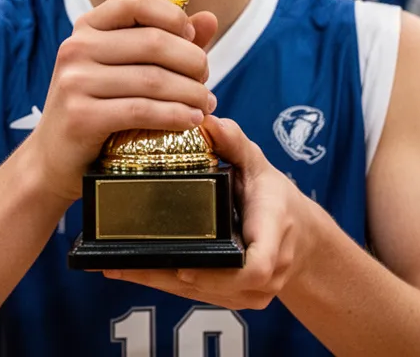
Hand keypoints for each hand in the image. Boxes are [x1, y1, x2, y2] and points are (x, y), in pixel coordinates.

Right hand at [25, 0, 218, 200]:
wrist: (53, 159)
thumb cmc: (97, 108)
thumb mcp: (125, 68)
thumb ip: (168, 42)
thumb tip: (210, 18)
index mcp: (86, 27)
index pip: (135, 1)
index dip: (173, 16)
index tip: (193, 38)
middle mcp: (76, 48)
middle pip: (153, 42)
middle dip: (193, 62)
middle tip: (206, 82)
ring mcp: (74, 81)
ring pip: (153, 79)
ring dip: (192, 93)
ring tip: (207, 105)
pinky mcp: (81, 116)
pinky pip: (142, 111)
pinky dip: (176, 115)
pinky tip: (193, 120)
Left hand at [105, 116, 310, 309]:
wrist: (300, 234)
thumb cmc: (274, 198)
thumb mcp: (259, 165)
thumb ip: (235, 144)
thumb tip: (211, 121)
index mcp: (274, 231)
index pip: (256, 267)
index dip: (220, 274)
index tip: (185, 267)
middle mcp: (269, 269)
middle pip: (219, 287)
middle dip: (170, 277)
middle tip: (126, 264)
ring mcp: (254, 291)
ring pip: (205, 294)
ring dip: (163, 283)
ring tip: (119, 269)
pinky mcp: (239, 298)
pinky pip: (202, 295)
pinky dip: (169, 285)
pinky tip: (137, 273)